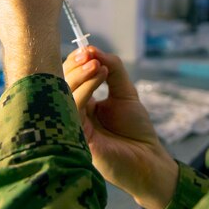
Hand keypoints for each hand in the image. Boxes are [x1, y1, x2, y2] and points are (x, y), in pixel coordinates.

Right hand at [63, 46, 177, 208]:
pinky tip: (98, 77)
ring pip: (63, 95)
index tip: (87, 50)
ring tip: (97, 65)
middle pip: (60, 84)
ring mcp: (73, 126)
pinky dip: (84, 89)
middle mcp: (73, 113)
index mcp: (82, 103)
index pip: (68, 78)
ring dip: (79, 75)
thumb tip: (93, 50)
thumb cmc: (136, 129)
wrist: (148, 158)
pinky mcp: (77, 136)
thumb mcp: (125, 92)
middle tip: (89, 55)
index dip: (74, 61)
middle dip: (73, 66)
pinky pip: (72, 108)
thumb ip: (113, 69)